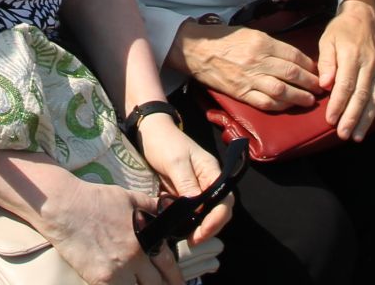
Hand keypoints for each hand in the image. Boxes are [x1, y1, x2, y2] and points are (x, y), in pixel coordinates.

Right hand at [43, 176, 178, 284]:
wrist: (64, 207)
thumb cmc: (96, 199)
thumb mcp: (130, 198)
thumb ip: (152, 208)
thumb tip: (169, 210)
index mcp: (144, 239)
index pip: (168, 265)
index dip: (175, 277)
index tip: (178, 282)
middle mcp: (133, 259)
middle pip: (155, 284)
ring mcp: (115, 272)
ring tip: (139, 284)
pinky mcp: (97, 280)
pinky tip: (123, 284)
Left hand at [134, 117, 230, 245]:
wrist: (150, 133)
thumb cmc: (164, 143)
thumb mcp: (175, 162)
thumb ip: (186, 184)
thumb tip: (197, 209)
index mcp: (211, 172)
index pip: (224, 200)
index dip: (216, 219)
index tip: (201, 233)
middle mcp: (208, 182)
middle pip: (218, 210)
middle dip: (209, 228)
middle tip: (192, 240)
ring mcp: (196, 189)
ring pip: (205, 214)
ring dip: (198, 227)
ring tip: (184, 237)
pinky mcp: (184, 194)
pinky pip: (190, 212)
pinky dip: (187, 222)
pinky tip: (177, 228)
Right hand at [177, 22, 322, 110]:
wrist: (197, 50)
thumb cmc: (224, 40)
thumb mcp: (250, 33)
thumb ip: (271, 44)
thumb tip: (293, 57)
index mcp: (262, 42)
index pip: (293, 55)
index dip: (309, 65)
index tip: (317, 71)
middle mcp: (258, 60)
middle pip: (291, 73)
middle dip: (309, 82)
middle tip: (320, 88)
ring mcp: (249, 78)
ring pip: (281, 91)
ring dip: (299, 97)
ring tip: (310, 100)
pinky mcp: (240, 93)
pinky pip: (264, 103)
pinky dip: (280, 106)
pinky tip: (289, 106)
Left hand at [315, 0, 374, 140]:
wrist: (363, 18)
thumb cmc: (341, 31)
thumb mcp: (327, 40)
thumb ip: (326, 62)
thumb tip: (324, 84)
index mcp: (352, 55)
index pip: (346, 84)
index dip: (338, 103)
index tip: (330, 119)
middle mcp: (370, 65)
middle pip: (362, 95)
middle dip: (352, 117)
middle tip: (343, 134)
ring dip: (367, 120)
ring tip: (357, 136)